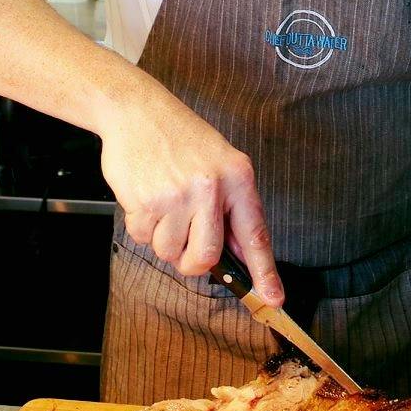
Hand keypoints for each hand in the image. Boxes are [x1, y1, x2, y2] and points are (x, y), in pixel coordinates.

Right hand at [97, 89, 282, 303]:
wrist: (138, 111)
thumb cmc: (181, 139)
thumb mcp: (221, 163)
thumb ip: (231, 208)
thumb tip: (239, 256)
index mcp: (238, 177)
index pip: (255, 235)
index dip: (264, 272)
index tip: (273, 300)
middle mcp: (211, 187)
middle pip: (206, 257)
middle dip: (192, 261)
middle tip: (184, 241)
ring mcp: (177, 195)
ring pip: (170, 252)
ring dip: (163, 238)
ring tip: (163, 203)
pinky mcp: (145, 201)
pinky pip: (144, 238)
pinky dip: (142, 225)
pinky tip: (145, 196)